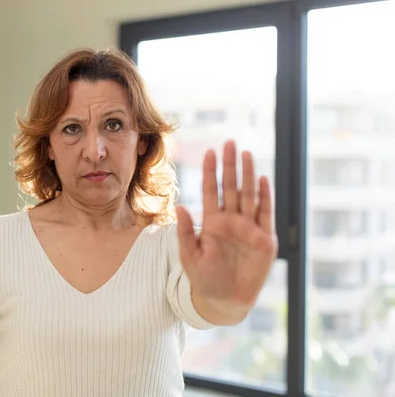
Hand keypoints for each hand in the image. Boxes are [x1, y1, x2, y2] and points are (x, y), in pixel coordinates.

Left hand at [176, 140, 277, 324]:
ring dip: (247, 175)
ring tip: (246, 154)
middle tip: (229, 143)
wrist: (224, 300)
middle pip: (230, 187)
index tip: (209, 151)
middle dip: (229, 166)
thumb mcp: (190, 256)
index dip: (210, 172)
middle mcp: (231, 220)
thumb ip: (186, 233)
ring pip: (248, 195)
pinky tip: (262, 180)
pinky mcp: (264, 239)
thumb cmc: (204, 278)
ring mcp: (249, 228)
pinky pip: (265, 214)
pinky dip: (264, 197)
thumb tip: (180, 207)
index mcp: (212, 222)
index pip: (210, 191)